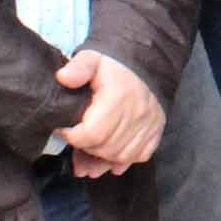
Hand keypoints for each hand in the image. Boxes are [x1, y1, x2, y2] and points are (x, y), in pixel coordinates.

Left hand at [56, 49, 163, 176]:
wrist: (145, 64)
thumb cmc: (114, 66)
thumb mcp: (92, 59)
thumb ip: (78, 68)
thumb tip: (63, 77)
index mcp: (118, 98)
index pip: (92, 133)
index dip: (73, 136)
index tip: (63, 129)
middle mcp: (136, 114)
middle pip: (105, 148)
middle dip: (85, 148)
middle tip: (75, 140)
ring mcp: (149, 125)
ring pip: (120, 156)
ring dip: (101, 158)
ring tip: (87, 153)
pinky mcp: (156, 131)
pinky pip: (139, 156)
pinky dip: (123, 160)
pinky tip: (109, 158)